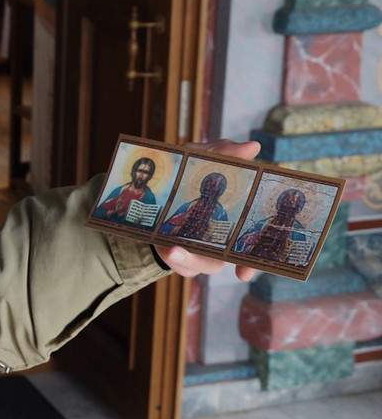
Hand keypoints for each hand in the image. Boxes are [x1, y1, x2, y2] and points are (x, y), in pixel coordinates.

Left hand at [154, 138, 261, 281]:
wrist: (154, 191)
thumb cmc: (187, 176)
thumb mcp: (200, 159)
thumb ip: (223, 154)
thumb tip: (252, 147)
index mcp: (237, 217)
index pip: (260, 237)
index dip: (264, 253)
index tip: (249, 271)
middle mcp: (223, 238)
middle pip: (236, 259)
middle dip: (237, 264)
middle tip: (240, 269)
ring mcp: (201, 249)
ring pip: (204, 265)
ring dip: (190, 260)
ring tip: (174, 249)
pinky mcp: (179, 254)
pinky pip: (181, 264)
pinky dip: (177, 259)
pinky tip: (169, 250)